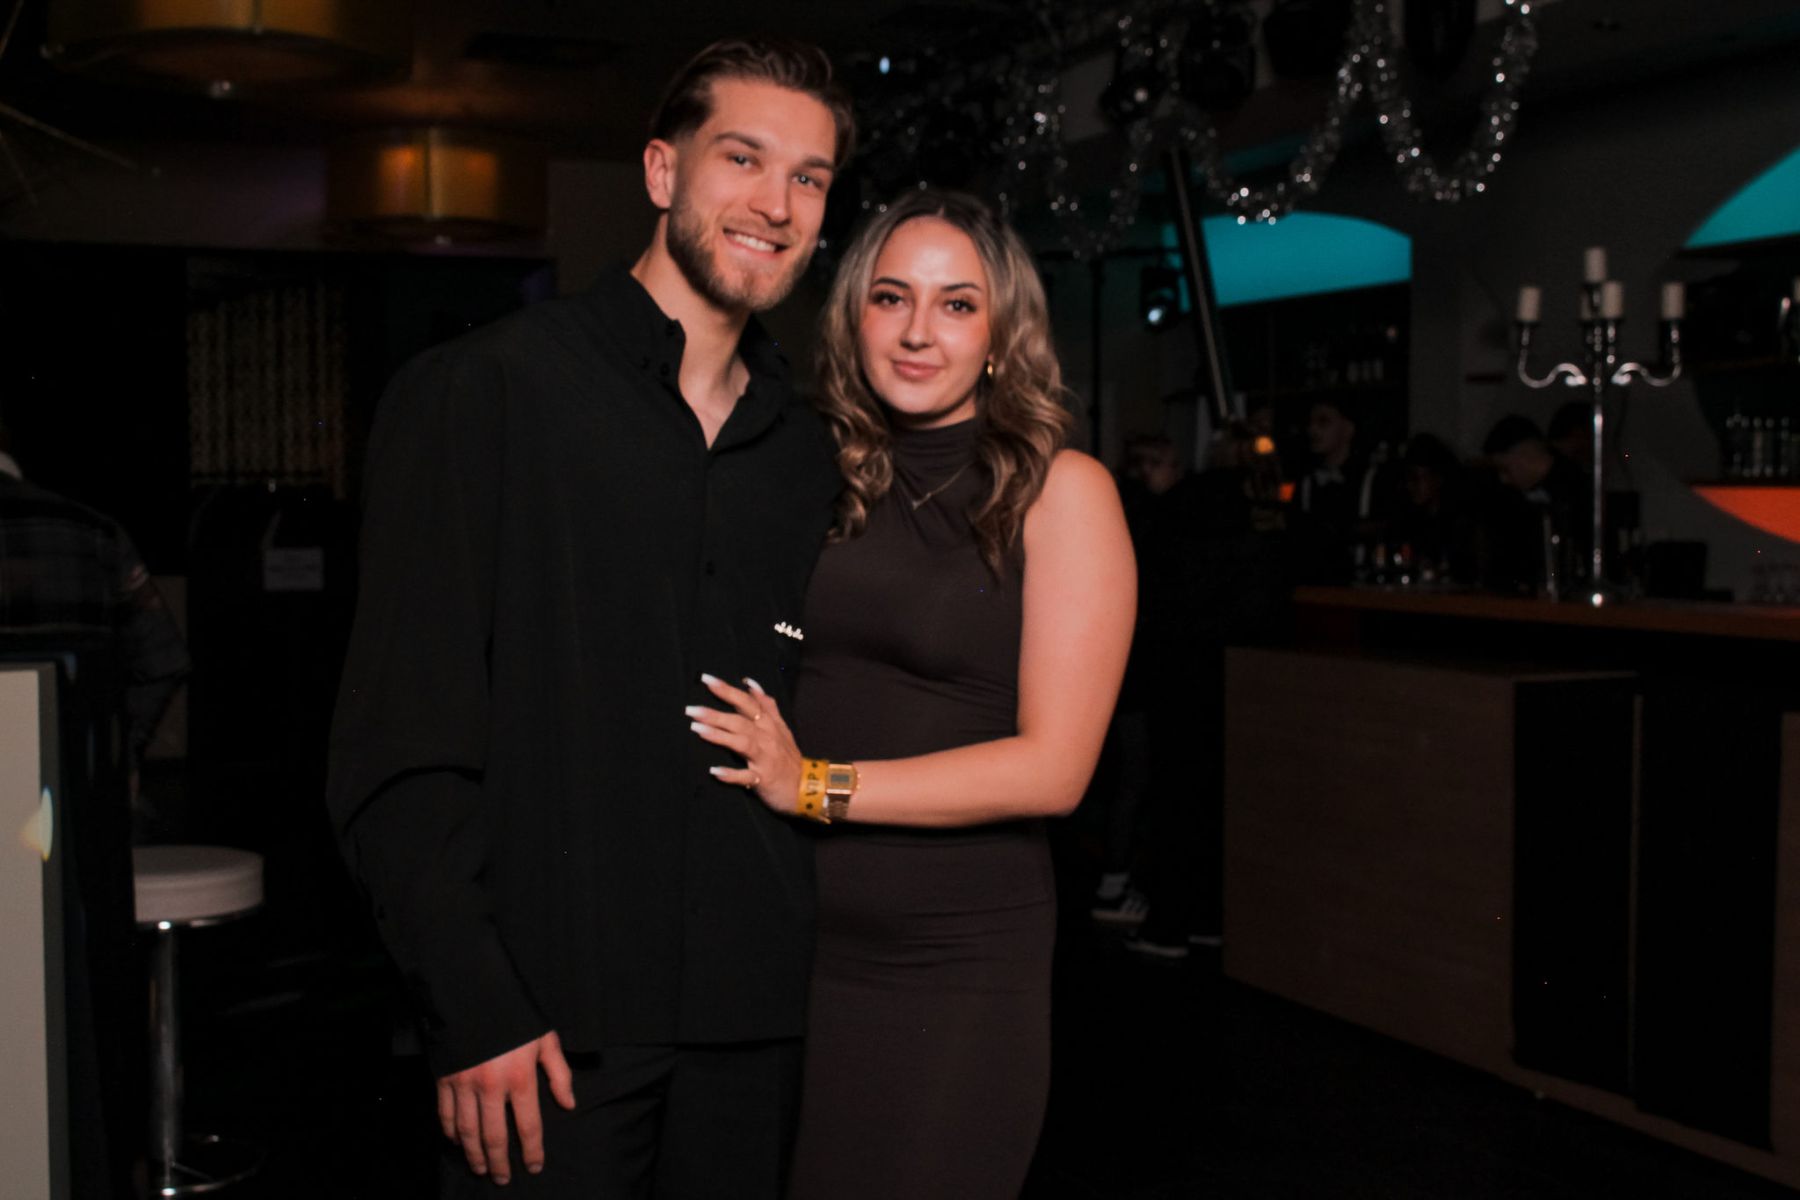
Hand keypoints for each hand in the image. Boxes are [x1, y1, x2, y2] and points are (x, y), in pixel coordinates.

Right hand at [437, 1030, 575, 1184]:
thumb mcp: (545, 1040)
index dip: (532, 1150)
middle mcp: (492, 1086)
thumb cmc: (516, 1017)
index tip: (534, 1166)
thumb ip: (559, 1073)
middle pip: (495, 1136)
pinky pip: (446, 1114)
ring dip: (474, 1154)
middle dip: (500, 1162)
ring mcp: (465, 1084)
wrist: (475, 992)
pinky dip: (451, 1132)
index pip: (529, 1125)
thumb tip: (568, 1104)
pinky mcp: (445, 1079)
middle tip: (502, 1179)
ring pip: (468, 1131)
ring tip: (481, 1168)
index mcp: (520, 1077)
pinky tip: (457, 1142)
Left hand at [689, 674, 803, 816]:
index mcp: (769, 724)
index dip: (728, 690)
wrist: (807, 788)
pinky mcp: (763, 779)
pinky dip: (731, 774)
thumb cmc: (788, 758)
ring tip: (697, 729)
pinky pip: (746, 776)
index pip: (747, 702)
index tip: (706, 679)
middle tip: (691, 709)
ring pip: (742, 743)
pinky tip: (714, 771)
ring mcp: (765, 758)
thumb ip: (766, 706)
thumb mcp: (781, 728)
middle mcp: (767, 738)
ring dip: (720, 736)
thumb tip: (750, 684)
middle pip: (740, 721)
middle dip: (716, 714)